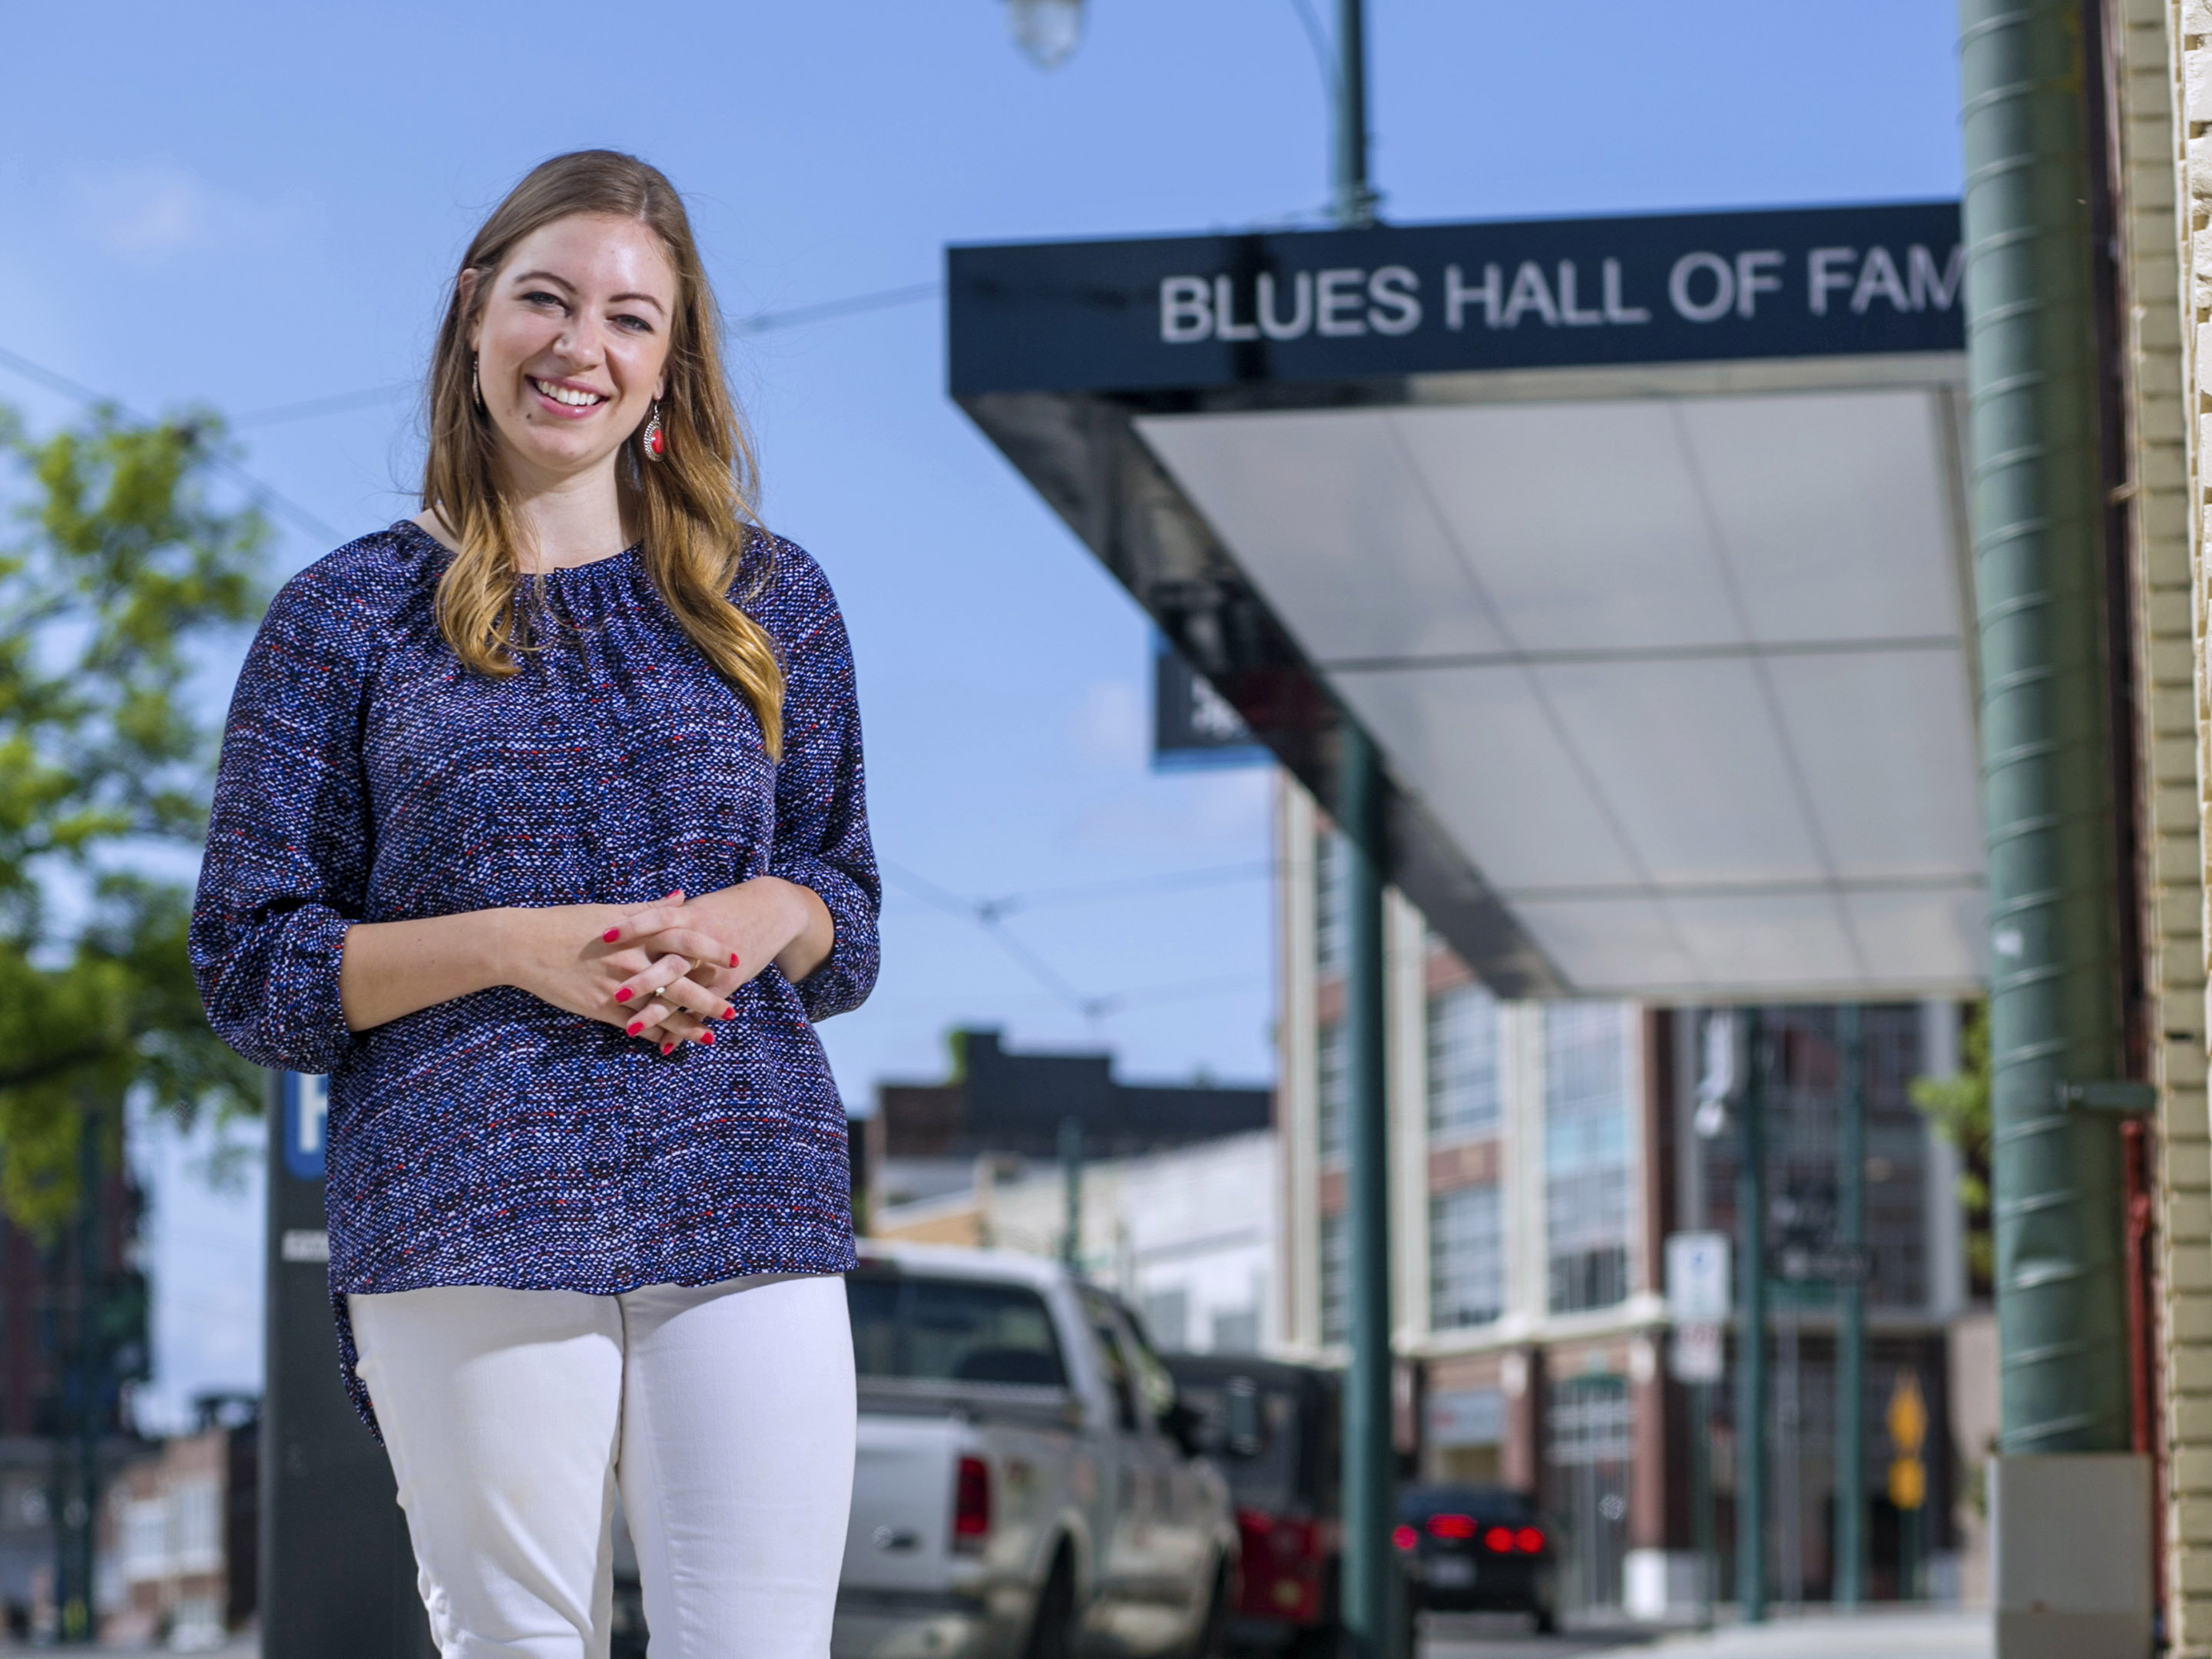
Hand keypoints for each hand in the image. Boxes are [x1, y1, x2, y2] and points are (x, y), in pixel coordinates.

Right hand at [503, 895, 737, 1052]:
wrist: (524, 944)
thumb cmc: (567, 922)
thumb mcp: (611, 909)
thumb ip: (651, 908)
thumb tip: (683, 897)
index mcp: (637, 934)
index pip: (686, 941)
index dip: (713, 951)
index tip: (735, 959)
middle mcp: (631, 961)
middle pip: (681, 982)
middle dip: (710, 999)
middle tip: (733, 1010)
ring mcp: (617, 987)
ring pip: (661, 1011)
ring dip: (687, 1026)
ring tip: (710, 1037)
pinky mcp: (600, 1008)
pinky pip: (634, 1026)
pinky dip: (654, 1036)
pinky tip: (670, 1045)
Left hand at [601, 879, 828, 1045]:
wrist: (773, 910)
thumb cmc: (726, 908)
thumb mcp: (695, 907)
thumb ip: (662, 911)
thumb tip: (622, 918)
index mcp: (689, 917)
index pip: (656, 919)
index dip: (631, 928)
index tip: (604, 936)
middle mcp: (700, 944)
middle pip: (668, 963)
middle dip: (644, 981)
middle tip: (616, 995)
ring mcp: (713, 967)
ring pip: (682, 994)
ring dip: (657, 1013)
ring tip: (630, 1030)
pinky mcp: (726, 983)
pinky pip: (700, 1010)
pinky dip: (682, 1029)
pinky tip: (663, 1047)